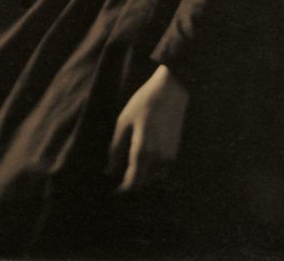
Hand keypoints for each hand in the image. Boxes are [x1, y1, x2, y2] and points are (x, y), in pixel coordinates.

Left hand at [107, 64, 188, 191]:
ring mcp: (169, 157)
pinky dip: (150, 167)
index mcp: (143, 151)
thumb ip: (115, 149)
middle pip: (142, 182)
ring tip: (128, 164)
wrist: (170, 91)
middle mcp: (158, 159)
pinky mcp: (175, 152)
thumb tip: (109, 171)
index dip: (121, 190)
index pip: (132, 182)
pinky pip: (160, 168)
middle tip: (117, 175)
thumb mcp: (123, 123)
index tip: (112, 191)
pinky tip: (142, 155)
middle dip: (130, 182)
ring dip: (141, 174)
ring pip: (151, 176)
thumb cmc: (143, 104)